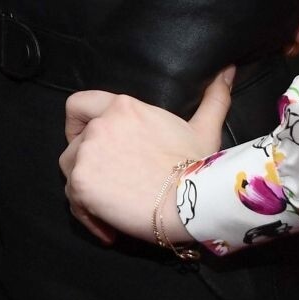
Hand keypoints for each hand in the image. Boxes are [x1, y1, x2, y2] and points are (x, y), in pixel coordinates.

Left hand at [59, 67, 233, 245]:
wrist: (191, 202)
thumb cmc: (199, 166)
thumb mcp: (205, 128)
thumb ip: (213, 98)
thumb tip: (228, 70)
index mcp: (122, 107)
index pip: (78, 104)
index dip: (76, 123)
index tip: (84, 138)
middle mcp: (99, 126)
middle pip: (74, 145)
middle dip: (87, 164)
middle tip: (110, 183)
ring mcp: (86, 154)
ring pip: (70, 172)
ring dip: (86, 189)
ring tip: (111, 207)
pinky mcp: (80, 184)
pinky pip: (73, 202)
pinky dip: (88, 216)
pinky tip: (110, 229)